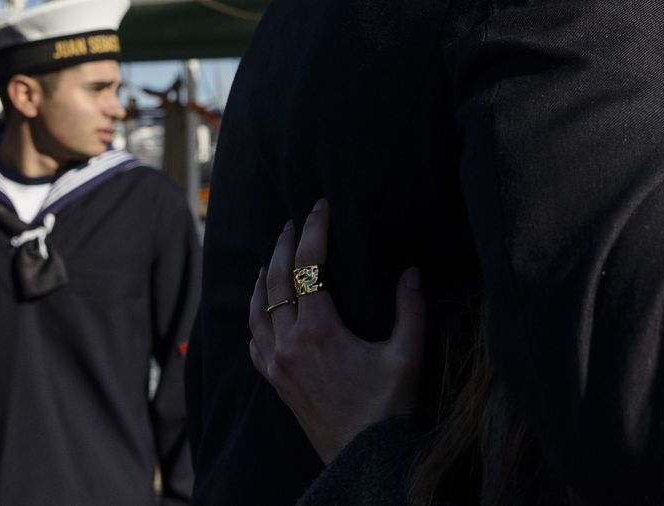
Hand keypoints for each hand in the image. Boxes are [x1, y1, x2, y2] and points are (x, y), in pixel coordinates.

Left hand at [249, 200, 425, 463]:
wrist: (362, 457)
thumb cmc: (387, 406)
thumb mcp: (406, 354)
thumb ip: (410, 309)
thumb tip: (410, 271)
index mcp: (318, 329)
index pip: (307, 266)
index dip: (313, 231)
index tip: (320, 206)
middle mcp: (288, 343)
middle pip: (275, 279)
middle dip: (283, 244)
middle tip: (293, 220)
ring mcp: (276, 363)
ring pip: (256, 307)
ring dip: (263, 276)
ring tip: (271, 254)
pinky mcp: (274, 381)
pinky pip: (253, 339)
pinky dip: (254, 314)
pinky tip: (260, 307)